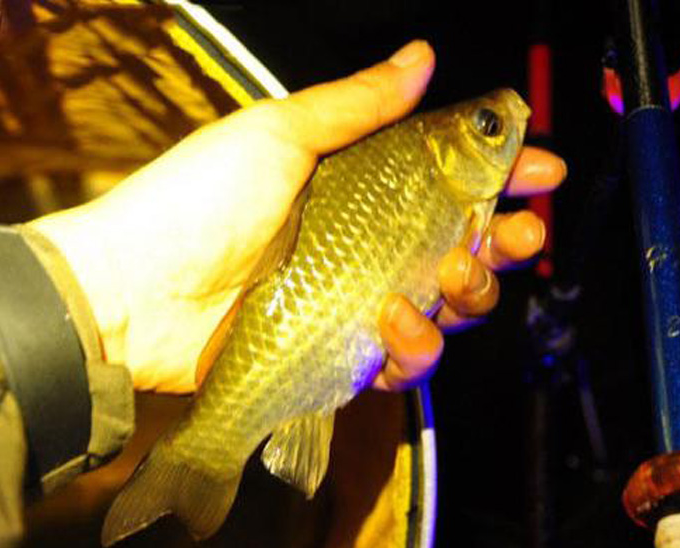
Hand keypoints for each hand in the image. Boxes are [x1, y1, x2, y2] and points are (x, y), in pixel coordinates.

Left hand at [29, 40, 565, 393]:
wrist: (137, 291)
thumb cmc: (198, 202)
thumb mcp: (277, 136)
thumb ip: (355, 104)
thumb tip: (422, 57)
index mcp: (364, 188)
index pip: (452, 180)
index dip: (503, 176)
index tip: (542, 170)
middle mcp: (373, 245)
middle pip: (469, 247)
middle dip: (508, 241)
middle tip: (522, 232)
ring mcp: (363, 301)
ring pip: (453, 307)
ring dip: (471, 293)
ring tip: (451, 275)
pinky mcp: (347, 353)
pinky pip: (408, 358)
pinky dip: (416, 344)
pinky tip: (393, 321)